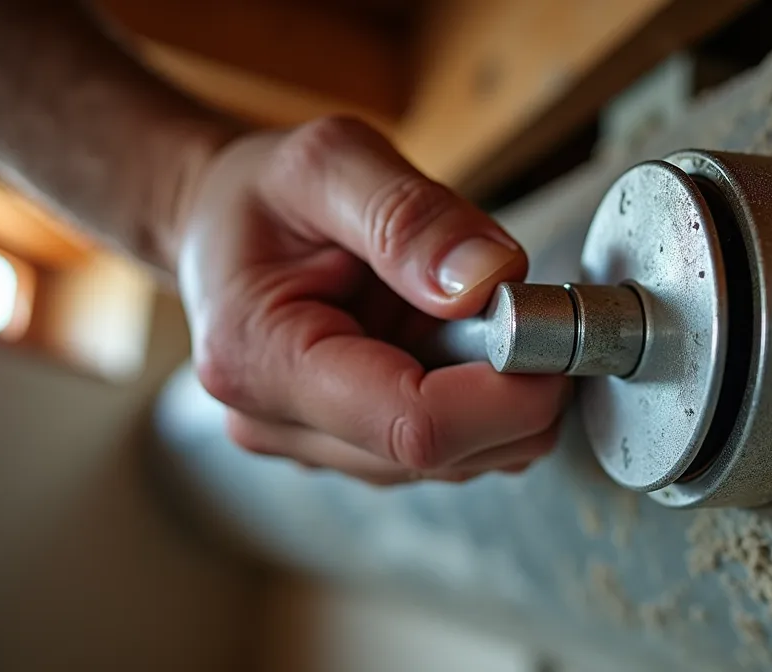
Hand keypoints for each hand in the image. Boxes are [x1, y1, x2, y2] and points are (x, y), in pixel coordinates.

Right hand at [172, 118, 571, 484]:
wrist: (218, 221)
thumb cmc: (261, 193)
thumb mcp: (329, 160)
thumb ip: (410, 215)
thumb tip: (488, 279)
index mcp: (259, 358)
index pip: (413, 426)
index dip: (506, 395)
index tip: (554, 337)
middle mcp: (279, 424)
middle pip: (444, 457)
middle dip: (515, 393)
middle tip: (528, 310)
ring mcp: (314, 447)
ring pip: (457, 462)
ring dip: (500, 398)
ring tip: (473, 314)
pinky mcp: (350, 448)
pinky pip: (448, 450)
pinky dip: (481, 403)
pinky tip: (456, 343)